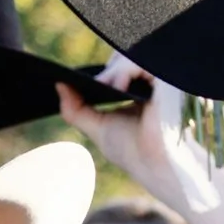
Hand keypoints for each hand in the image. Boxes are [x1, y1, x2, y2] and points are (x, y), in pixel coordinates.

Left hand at [55, 65, 197, 213]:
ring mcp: (160, 78)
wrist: (156, 166)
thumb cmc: (132, 150)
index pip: (117, 66)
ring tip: (104, 89)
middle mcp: (151, 80)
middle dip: (103, 70)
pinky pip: (139, 62)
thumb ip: (76, 108)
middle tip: (89, 85)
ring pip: (128, 57)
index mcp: (139, 88)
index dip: (100, 71)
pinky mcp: (165, 78)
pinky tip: (117, 89)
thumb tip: (58, 84)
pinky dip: (123, 72)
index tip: (77, 79)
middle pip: (121, 56)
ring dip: (110, 72)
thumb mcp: (97, 126)